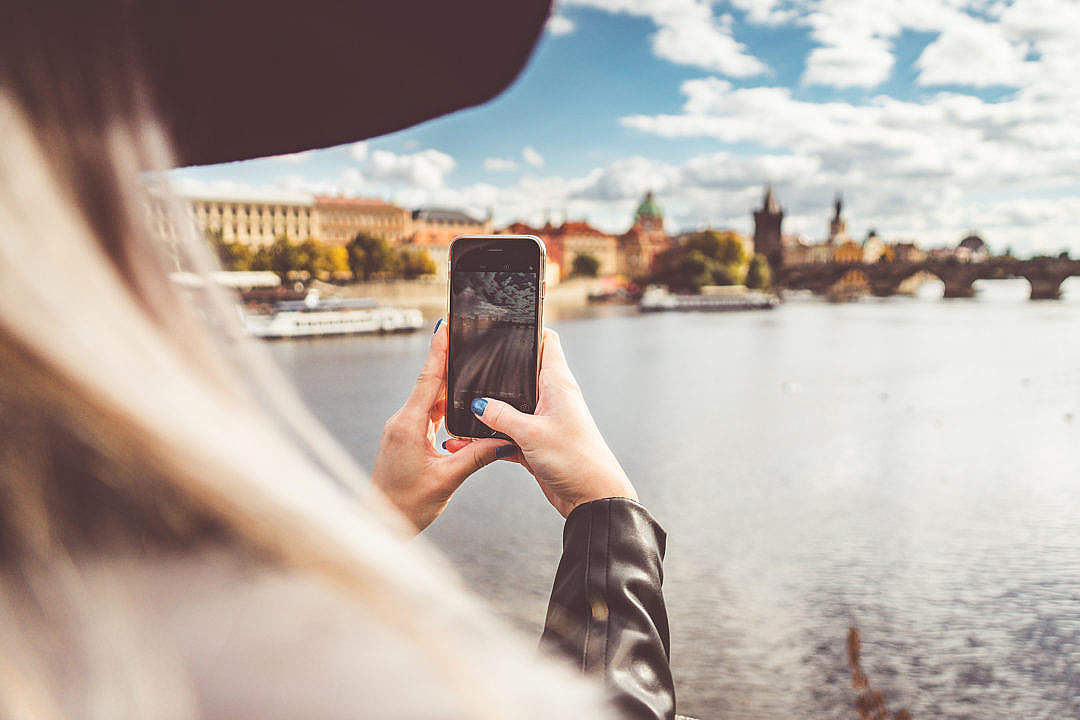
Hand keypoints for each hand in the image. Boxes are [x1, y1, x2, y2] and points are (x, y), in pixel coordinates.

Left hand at [371, 320, 506, 533]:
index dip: (439, 350)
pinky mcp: (405, 437)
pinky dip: (445, 405)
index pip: (428, 379)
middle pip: (431, 384)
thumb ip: (477, 456)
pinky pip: (428, 413)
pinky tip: (461, 402)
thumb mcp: (447, 480)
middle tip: (467, 339)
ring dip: (450, 384)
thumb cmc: (405, 506)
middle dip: (449, 361)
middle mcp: (402, 422)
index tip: (446, 325)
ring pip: (430, 399)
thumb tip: (504, 440)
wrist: (380, 524)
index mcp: (408, 426)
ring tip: (470, 366)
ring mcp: (402, 429)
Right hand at [444, 329, 636, 517]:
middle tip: (471, 365)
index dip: (528, 329)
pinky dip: (492, 438)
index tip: (505, 322)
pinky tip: (471, 442)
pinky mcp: (538, 443)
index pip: (546, 342)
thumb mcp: (531, 433)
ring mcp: (545, 421)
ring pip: (512, 406)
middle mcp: (553, 398)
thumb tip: (480, 403)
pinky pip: (509, 434)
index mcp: (558, 384)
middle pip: (522, 373)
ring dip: (491, 411)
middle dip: (498, 371)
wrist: (592, 498)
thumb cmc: (576, 460)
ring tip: (464, 408)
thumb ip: (501, 416)